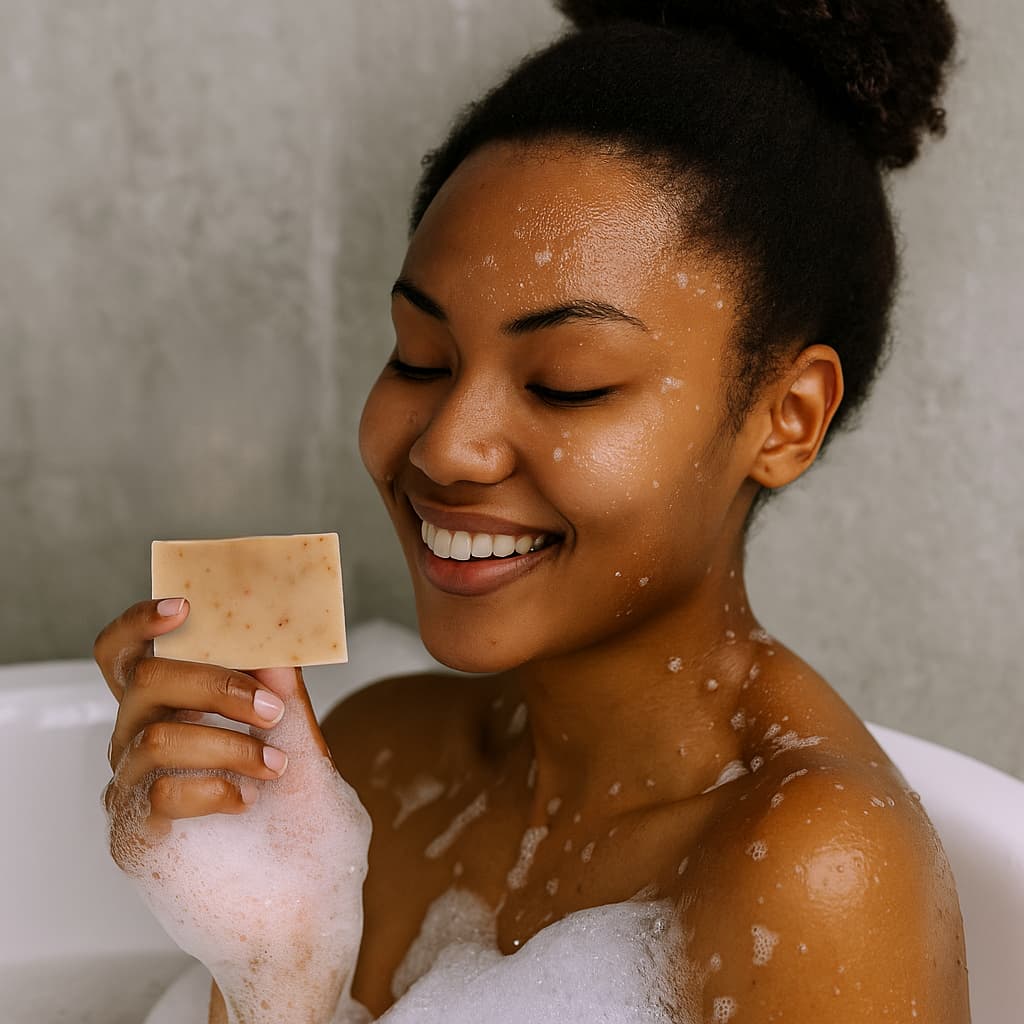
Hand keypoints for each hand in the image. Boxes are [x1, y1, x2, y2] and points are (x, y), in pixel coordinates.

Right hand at [95, 599, 372, 1023]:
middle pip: (143, 681)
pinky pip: (159, 791)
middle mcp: (143, 747)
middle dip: (216, 682)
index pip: (129, 656)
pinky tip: (246, 800)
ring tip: (276, 766)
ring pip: (154, 734)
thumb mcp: (307, 745)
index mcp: (176, 714)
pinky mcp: (137, 841)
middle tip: (272, 708)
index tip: (186, 606)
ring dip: (228, 740)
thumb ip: (285, 694)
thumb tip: (273, 637)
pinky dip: (214, 785)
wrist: (308, 911)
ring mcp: (135, 795)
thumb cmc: (306, 832)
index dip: (143, 623)